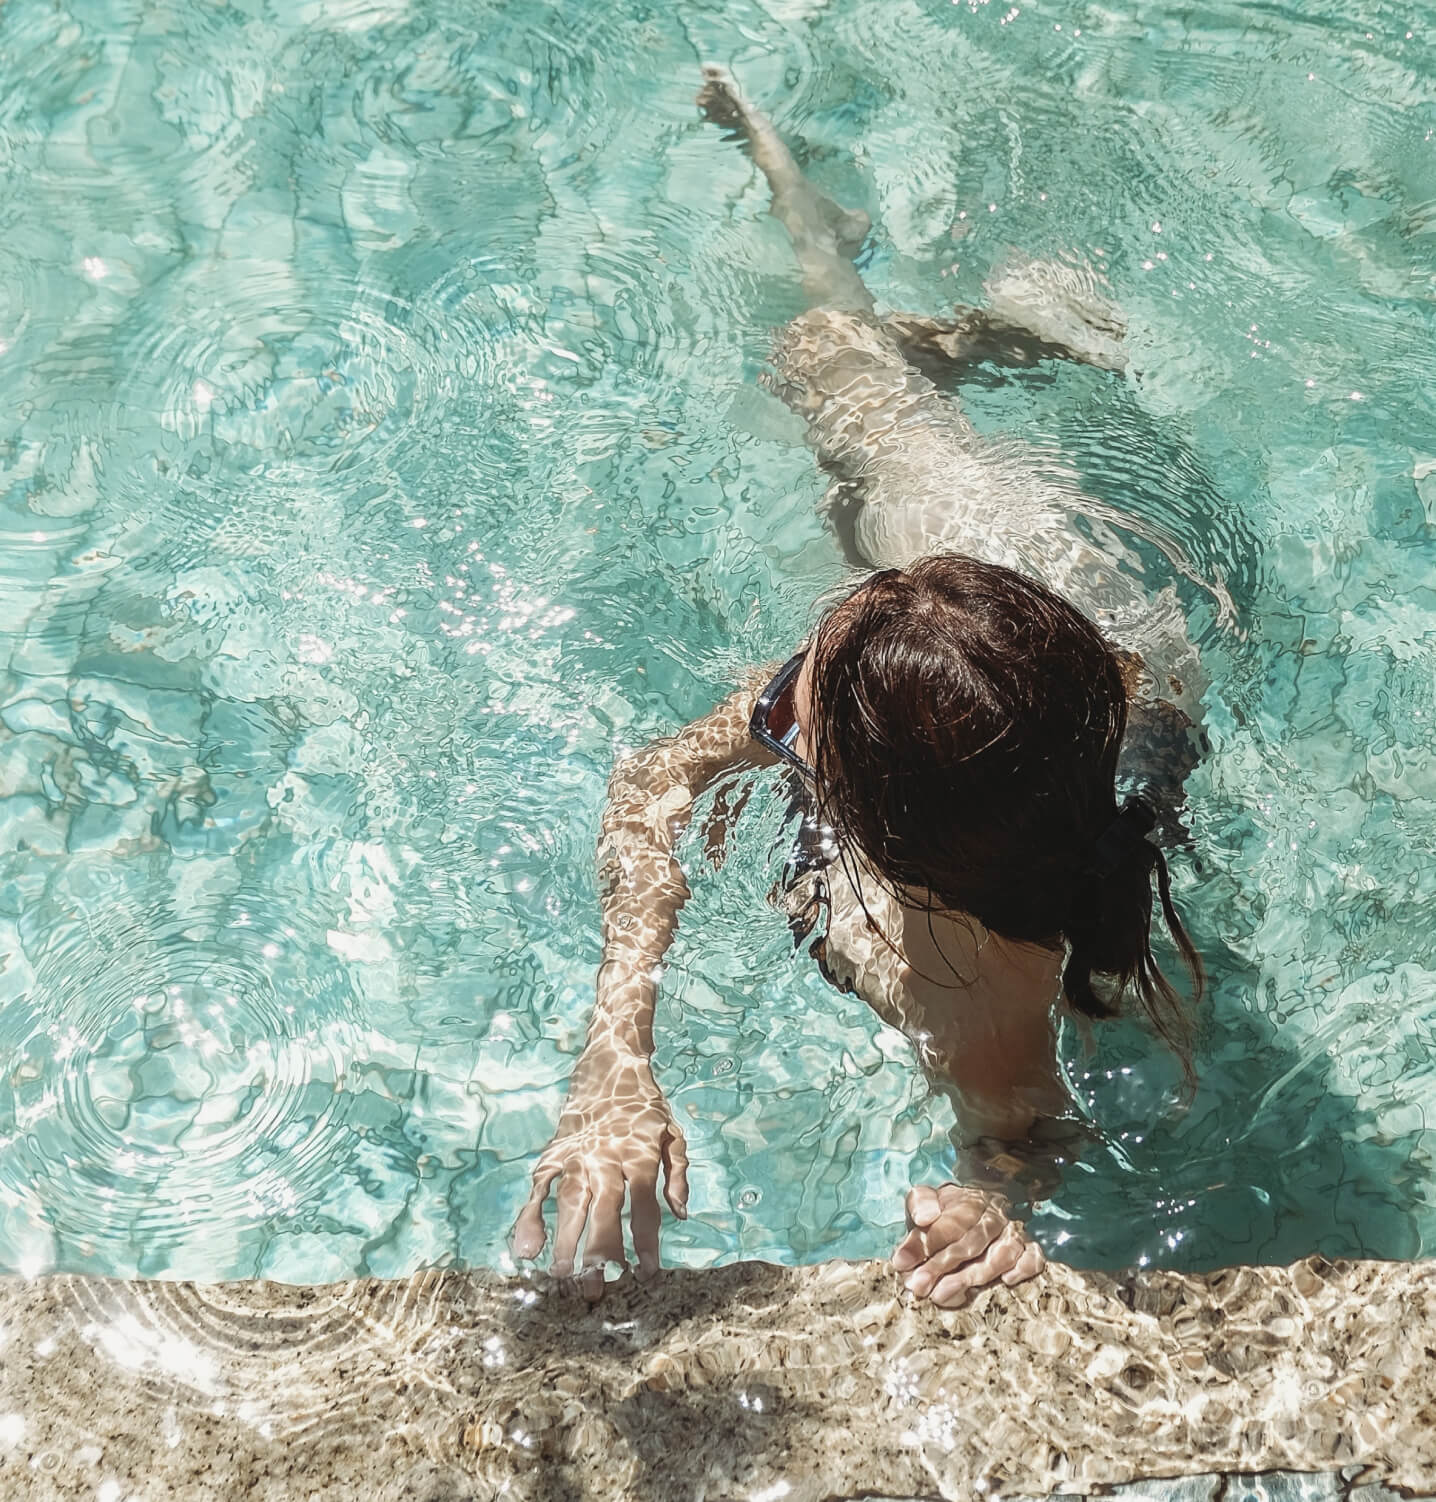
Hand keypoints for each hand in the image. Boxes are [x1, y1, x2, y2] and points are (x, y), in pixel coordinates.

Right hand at [511, 1048, 688, 1297]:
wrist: (610, 1064)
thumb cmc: (646, 1106)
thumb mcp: (673, 1133)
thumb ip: (678, 1173)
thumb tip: (681, 1214)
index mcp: (639, 1154)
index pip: (644, 1205)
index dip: (646, 1240)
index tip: (647, 1272)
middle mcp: (606, 1157)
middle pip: (603, 1208)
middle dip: (600, 1250)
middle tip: (597, 1288)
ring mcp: (576, 1155)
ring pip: (570, 1202)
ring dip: (565, 1240)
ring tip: (562, 1276)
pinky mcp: (554, 1153)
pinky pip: (540, 1187)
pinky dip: (531, 1216)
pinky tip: (527, 1246)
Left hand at [891, 1182, 1043, 1306]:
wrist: (982, 1204)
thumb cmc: (948, 1210)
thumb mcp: (928, 1199)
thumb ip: (920, 1205)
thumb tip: (924, 1218)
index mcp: (967, 1201)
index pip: (949, 1223)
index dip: (925, 1245)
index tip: (902, 1265)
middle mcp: (993, 1216)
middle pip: (971, 1242)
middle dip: (943, 1267)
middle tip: (920, 1287)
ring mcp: (1013, 1233)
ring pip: (1001, 1254)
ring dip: (974, 1276)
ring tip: (944, 1295)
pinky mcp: (1029, 1249)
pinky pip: (1034, 1258)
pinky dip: (1023, 1269)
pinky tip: (1007, 1282)